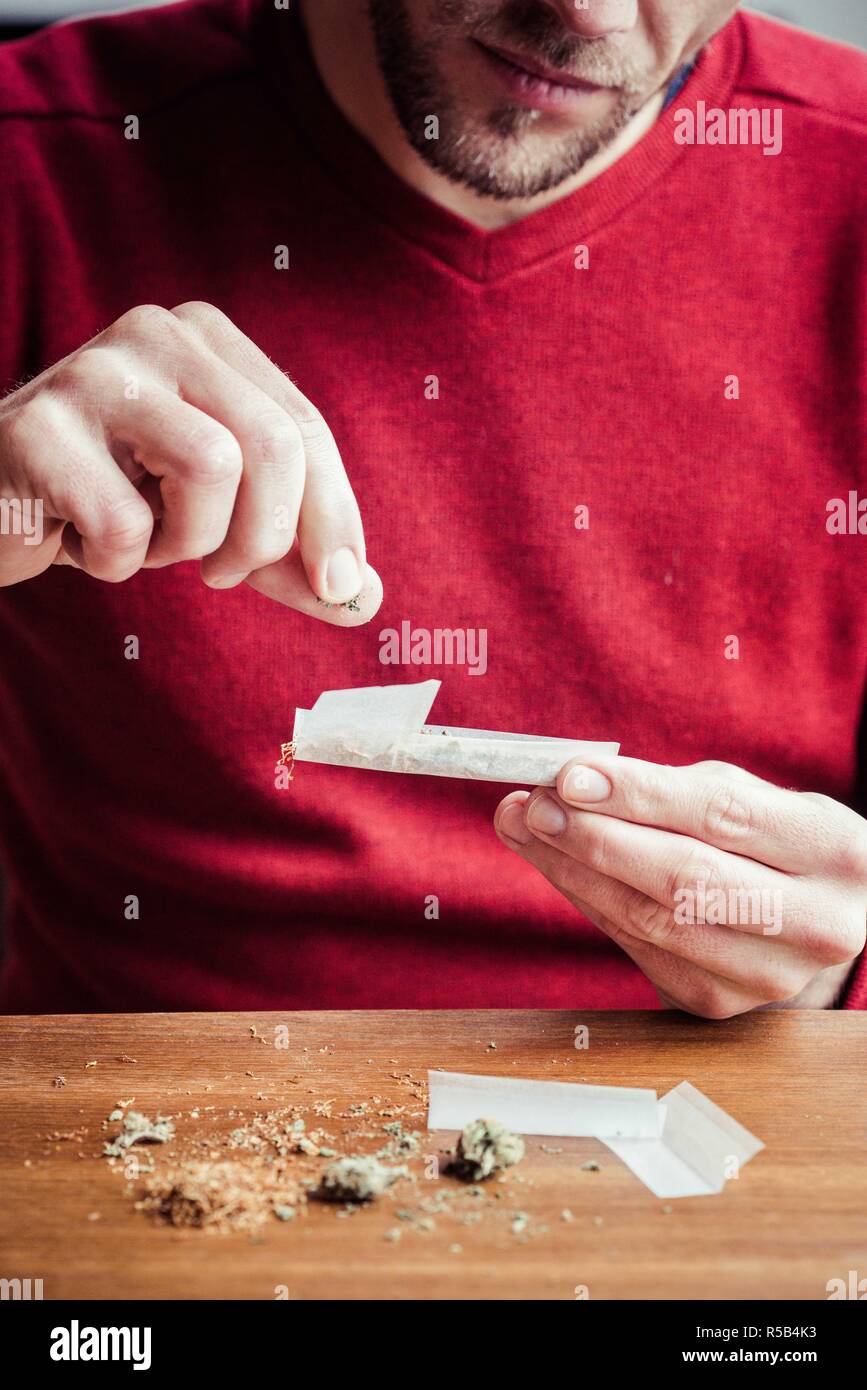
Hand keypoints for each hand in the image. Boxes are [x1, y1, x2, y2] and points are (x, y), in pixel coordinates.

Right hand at [0, 301, 381, 623]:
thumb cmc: (108, 502)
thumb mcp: (212, 521)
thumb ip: (288, 557)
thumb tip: (365, 600)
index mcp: (210, 341)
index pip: (305, 429)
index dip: (333, 517)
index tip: (338, 586)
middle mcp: (157, 334)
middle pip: (273, 445)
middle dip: (266, 537)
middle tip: (224, 573)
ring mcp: (93, 371)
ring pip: (212, 467)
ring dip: (187, 542)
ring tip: (147, 540)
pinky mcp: (37, 429)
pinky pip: (124, 522)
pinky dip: (118, 562)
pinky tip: (83, 541)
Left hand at [495, 758, 866, 1016]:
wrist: (820, 921)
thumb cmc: (778, 845)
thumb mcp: (755, 800)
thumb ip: (675, 789)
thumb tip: (574, 781)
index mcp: (833, 852)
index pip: (721, 814)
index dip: (638, 794)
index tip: (570, 775)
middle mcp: (816, 923)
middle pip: (683, 876)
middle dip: (595, 837)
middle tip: (535, 805)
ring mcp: (769, 974)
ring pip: (652, 920)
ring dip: (574, 871)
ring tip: (528, 828)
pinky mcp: (721, 1004)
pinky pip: (638, 949)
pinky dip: (591, 903)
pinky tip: (560, 868)